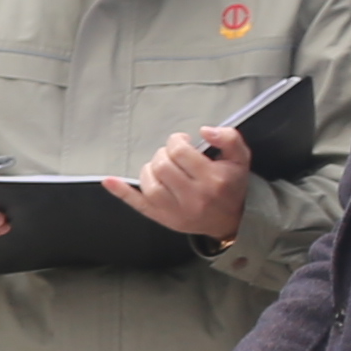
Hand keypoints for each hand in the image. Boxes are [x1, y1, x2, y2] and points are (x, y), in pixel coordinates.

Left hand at [121, 123, 253, 241]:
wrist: (232, 220)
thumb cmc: (232, 185)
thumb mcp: (241, 158)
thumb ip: (228, 138)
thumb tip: (204, 130)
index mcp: (212, 180)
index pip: (180, 152)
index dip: (177, 141)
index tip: (182, 142)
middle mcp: (194, 197)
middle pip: (163, 166)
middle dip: (164, 154)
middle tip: (173, 155)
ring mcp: (176, 211)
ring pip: (150, 184)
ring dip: (150, 169)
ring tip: (161, 167)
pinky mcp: (164, 219)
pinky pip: (139, 205)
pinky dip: (122, 192)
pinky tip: (109, 181)